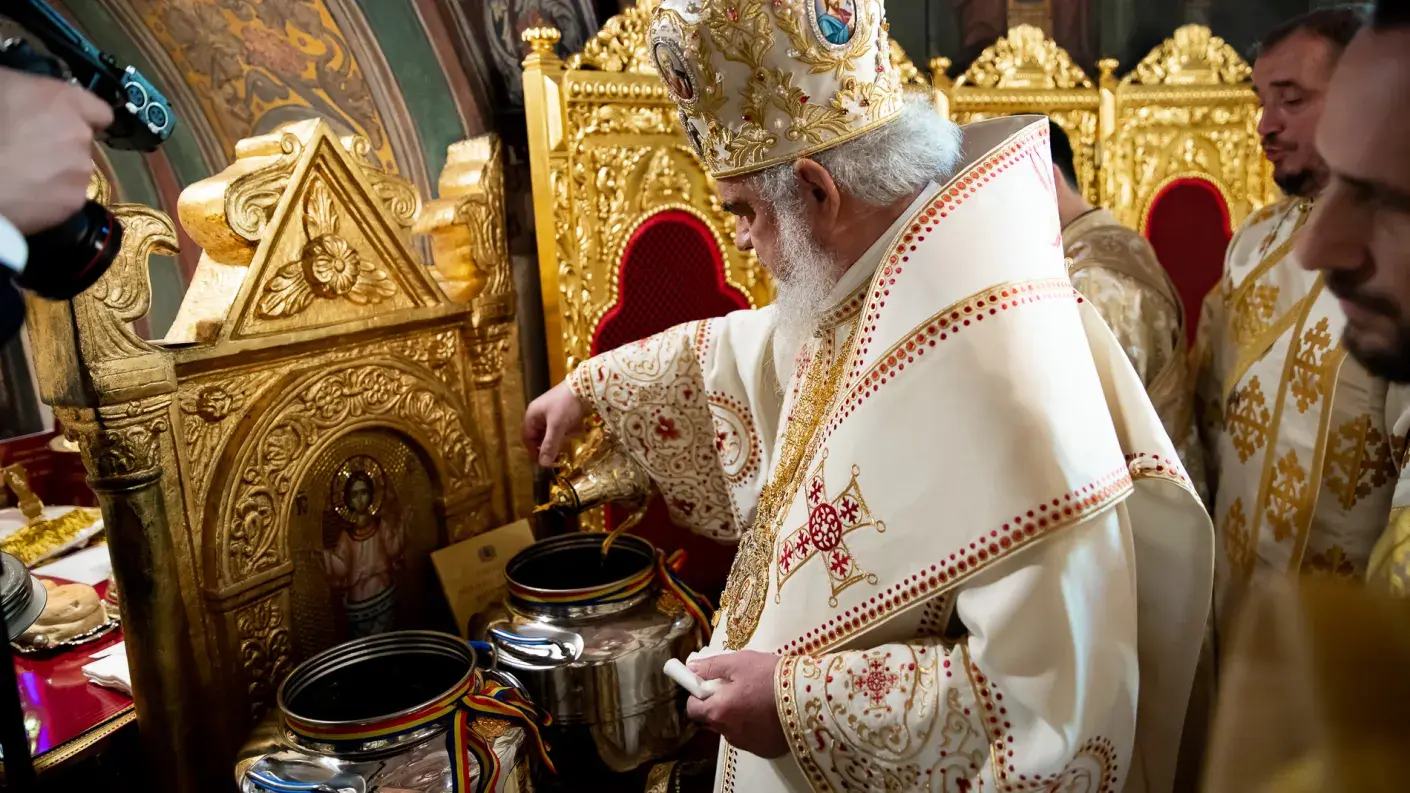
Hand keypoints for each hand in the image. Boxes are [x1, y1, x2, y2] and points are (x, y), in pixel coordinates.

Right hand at [0, 68, 112, 234]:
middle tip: (30, 149)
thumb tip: (29, 100)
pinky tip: (26, 192)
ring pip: (76, 171)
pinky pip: (67, 198)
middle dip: (62, 146)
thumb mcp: (4, 85)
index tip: (69, 124)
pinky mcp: (73, 201)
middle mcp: (80, 134)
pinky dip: (51, 198)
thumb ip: (31, 92)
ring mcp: (80, 169)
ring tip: (25, 173)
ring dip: (58, 172)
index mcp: (64, 101)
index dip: (85, 118)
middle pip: (83, 142)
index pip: (99, 111)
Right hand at [522, 381, 584, 466]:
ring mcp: (552, 413)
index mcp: (532, 415)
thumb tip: (543, 465)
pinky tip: (578, 425)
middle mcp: (540, 414)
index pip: (528, 438)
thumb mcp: (557, 426)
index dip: (534, 451)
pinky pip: (564, 427)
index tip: (544, 462)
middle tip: (562, 449)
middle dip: (553, 443)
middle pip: (541, 436)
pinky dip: (571, 429)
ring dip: (564, 435)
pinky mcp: (564, 412)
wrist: (586, 386)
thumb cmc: (567, 404)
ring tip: (573, 430)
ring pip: (554, 433)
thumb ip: (549, 445)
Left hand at [685, 651, 787, 758]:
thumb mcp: (740, 663)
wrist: (807, 698)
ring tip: (756, 700)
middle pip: (712, 720)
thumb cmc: (771, 677)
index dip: (698, 695)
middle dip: (718, 705)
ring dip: (736, 717)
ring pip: (731, 729)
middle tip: (736, 689)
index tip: (711, 685)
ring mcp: (746, 744)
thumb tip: (691, 668)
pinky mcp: (764, 750)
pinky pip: (750, 738)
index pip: (693, 709)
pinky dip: (753, 727)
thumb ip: (712, 667)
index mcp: (718, 711)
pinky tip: (767, 714)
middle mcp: (728, 732)